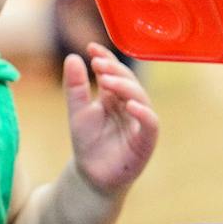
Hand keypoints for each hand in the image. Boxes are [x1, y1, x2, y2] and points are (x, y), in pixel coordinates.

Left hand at [64, 45, 158, 194]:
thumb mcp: (77, 111)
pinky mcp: (146, 141)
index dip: (105, 59)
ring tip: (106, 80)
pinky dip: (143, 112)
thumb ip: (75, 87)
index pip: (115, 72)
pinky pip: (150, 123)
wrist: (91, 176)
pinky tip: (129, 104)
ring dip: (125, 87)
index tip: (90, 48)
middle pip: (128, 81)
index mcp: (116, 97)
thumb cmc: (87, 143)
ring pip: (140, 97)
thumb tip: (72, 57)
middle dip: (114, 70)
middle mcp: (131, 105)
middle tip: (98, 64)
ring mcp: (140, 122)